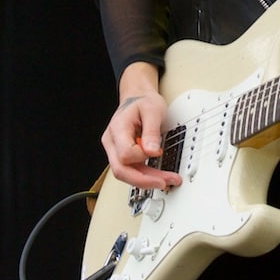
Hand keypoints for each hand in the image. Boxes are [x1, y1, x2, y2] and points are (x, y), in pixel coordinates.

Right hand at [101, 63, 182, 189]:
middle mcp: (112, 142)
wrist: (138, 98)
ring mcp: (115, 150)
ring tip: (167, 180)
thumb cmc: (144, 102)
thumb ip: (151, 131)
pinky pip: (131, 170)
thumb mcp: (153, 111)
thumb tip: (152, 152)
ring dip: (146, 180)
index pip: (125, 153)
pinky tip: (158, 176)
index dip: (142, 156)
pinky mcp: (122, 155)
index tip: (158, 151)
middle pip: (120, 170)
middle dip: (144, 180)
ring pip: (126, 173)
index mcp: (117, 128)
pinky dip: (145, 175)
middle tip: (164, 182)